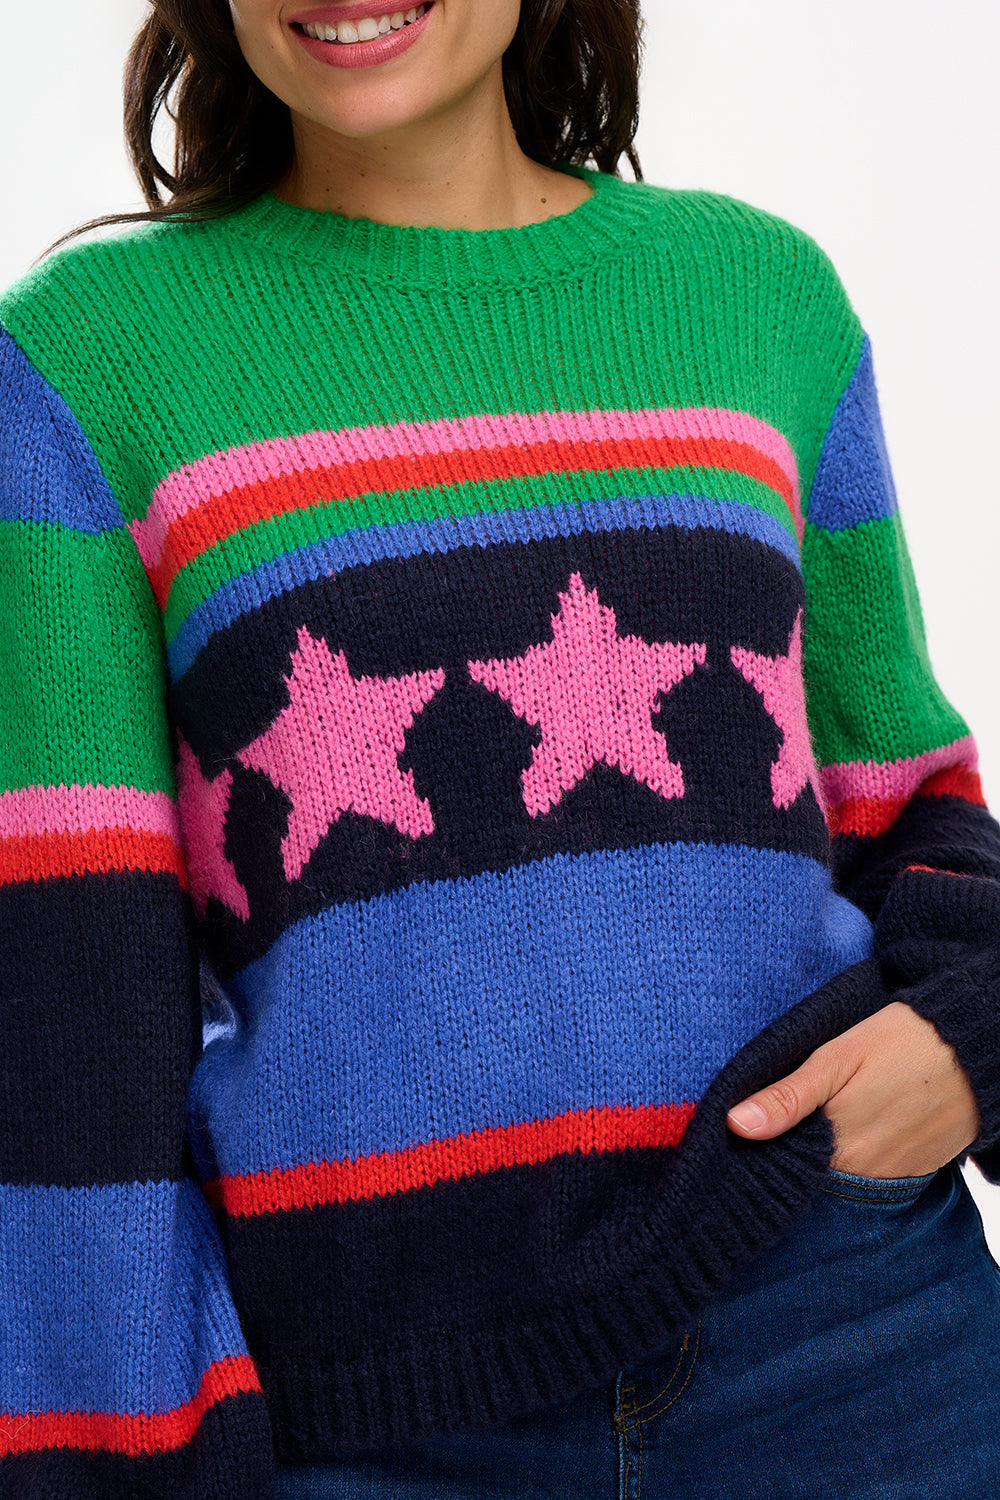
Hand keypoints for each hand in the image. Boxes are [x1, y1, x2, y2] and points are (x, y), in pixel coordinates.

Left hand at [725, 1000, 979, 1177]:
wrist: (975, 1048)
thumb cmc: (903, 1043)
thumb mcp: (837, 1058)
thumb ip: (787, 1097)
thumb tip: (735, 1125)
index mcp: (836, 1148)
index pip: (781, 1168)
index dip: (761, 1151)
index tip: (743, 1134)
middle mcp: (864, 1175)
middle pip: (809, 1175)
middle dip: (790, 1153)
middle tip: (783, 1118)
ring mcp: (892, 1178)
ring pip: (839, 1176)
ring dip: (823, 1156)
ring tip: (820, 1118)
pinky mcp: (914, 1172)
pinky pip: (871, 1175)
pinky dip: (856, 1158)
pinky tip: (852, 1127)